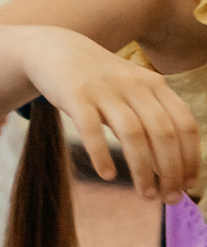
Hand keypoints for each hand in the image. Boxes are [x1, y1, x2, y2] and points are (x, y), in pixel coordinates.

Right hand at [23, 24, 200, 201]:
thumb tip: (172, 169)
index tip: (188, 184)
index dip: (190, 158)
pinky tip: (107, 174)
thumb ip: (152, 119)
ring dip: (143, 170)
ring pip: (133, 134)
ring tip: (146, 194)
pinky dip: (102, 154)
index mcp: (155, 85)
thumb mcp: (133, 89)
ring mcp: (103, 89)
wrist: (55, 49)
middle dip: (170, 171)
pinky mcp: (74, 95)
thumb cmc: (100, 80)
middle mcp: (133, 85)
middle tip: (169, 197)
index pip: (184, 125)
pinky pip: (91, 129)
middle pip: (162, 133)